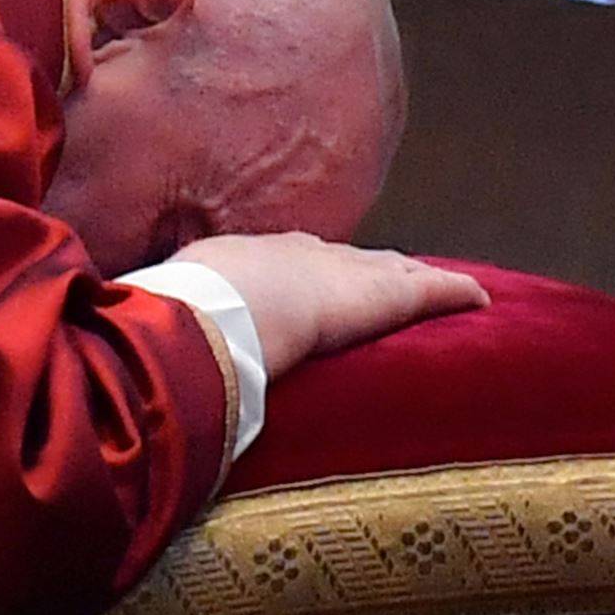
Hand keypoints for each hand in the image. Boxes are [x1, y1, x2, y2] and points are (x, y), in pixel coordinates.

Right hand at [171, 233, 490, 380]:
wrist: (225, 308)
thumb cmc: (187, 317)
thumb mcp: (169, 317)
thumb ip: (167, 332)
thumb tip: (134, 360)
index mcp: (253, 259)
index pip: (292, 263)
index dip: (311, 272)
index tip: (318, 280)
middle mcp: (305, 254)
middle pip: (347, 259)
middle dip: (367, 267)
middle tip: (385, 275)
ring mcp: (347, 272)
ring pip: (392, 270)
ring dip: (411, 277)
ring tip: (431, 284)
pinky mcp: (386, 297)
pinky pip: (433, 292)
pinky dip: (455, 294)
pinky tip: (480, 298)